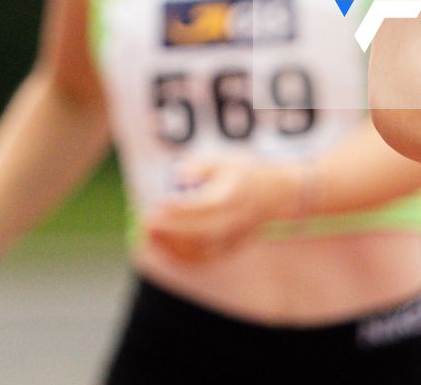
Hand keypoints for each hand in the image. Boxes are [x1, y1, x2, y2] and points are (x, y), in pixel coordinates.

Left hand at [141, 155, 292, 262]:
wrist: (275, 195)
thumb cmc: (244, 174)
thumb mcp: (224, 160)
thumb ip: (199, 168)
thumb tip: (179, 177)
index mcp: (232, 197)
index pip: (203, 207)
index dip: (178, 208)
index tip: (157, 204)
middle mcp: (233, 221)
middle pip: (199, 232)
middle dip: (170, 230)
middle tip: (146, 222)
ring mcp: (232, 239)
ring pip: (199, 251)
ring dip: (171, 246)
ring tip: (149, 235)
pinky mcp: (228, 249)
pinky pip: (202, 259)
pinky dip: (180, 256)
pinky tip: (162, 246)